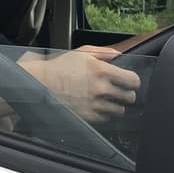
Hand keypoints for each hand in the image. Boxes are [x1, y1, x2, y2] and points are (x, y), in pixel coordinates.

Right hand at [19, 45, 140, 124]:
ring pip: (120, 110)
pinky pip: (107, 120)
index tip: (129, 82)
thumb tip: (120, 56)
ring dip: (116, 105)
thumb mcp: (81, 53)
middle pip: (130, 98)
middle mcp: (101, 89)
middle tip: (118, 91)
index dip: (132, 81)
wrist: (40, 84)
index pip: (133, 81)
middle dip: (126, 93)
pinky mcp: (88, 117)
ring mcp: (95, 105)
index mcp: (101, 70)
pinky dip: (104, 114)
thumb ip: (104, 52)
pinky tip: (96, 106)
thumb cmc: (60, 67)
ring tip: (106, 100)